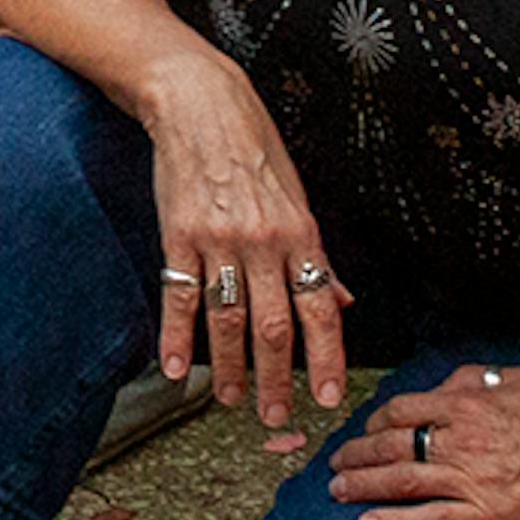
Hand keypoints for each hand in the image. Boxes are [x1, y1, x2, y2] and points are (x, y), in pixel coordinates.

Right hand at [138, 42, 348, 421]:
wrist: (198, 101)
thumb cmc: (252, 145)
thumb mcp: (297, 196)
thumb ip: (316, 256)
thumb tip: (343, 301)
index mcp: (301, 233)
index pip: (321, 309)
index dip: (328, 359)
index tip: (331, 398)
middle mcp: (264, 241)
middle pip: (274, 327)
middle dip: (277, 380)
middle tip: (275, 418)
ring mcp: (218, 239)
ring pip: (228, 320)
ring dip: (230, 368)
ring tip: (231, 400)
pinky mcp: (178, 234)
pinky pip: (180, 295)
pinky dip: (176, 336)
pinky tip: (176, 368)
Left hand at [331, 364, 519, 519]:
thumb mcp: (516, 380)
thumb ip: (473, 380)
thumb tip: (445, 384)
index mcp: (463, 404)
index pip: (402, 410)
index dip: (374, 420)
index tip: (362, 430)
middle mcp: (458, 440)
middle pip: (391, 444)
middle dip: (356, 454)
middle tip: (333, 463)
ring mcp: (470, 480)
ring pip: (401, 481)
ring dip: (362, 485)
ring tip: (335, 491)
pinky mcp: (485, 516)